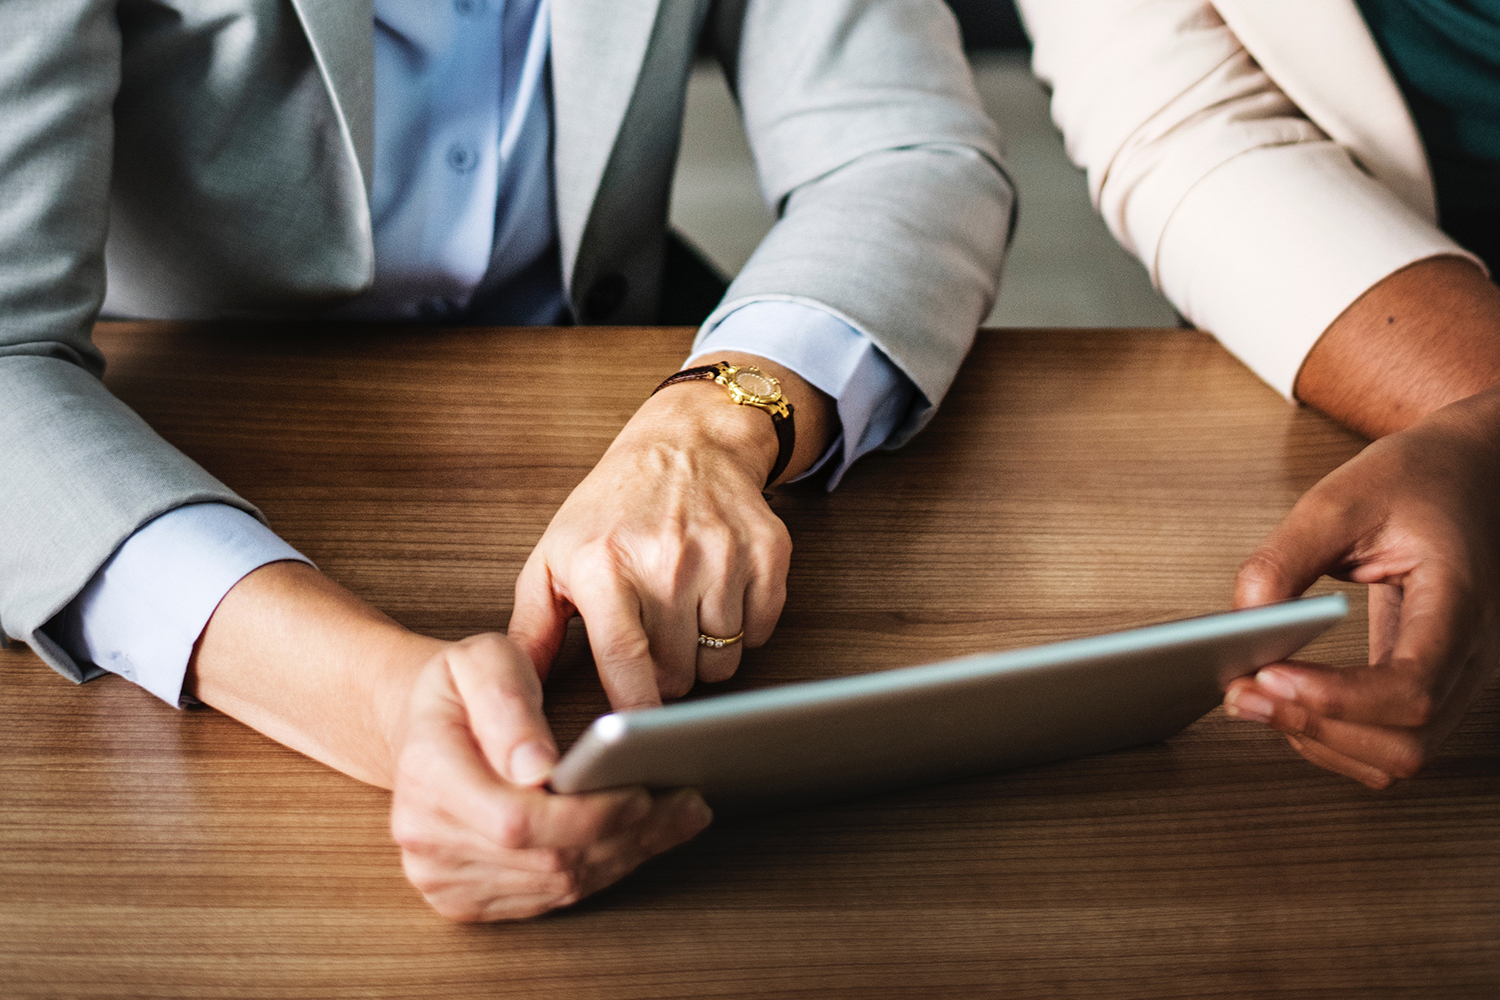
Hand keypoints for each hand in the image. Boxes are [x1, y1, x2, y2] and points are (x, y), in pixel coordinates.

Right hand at [389, 633, 711, 920]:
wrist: (423, 726)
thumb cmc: (460, 687)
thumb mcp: (481, 661)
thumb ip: (508, 704)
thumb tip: (537, 767)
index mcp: (427, 774)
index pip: (519, 820)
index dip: (588, 815)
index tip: (643, 793)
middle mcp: (424, 837)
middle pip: (546, 860)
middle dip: (626, 834)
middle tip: (688, 802)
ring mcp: (441, 875)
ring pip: (555, 884)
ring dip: (626, 855)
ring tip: (679, 816)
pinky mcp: (463, 898)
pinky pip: (547, 897)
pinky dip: (602, 869)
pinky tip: (641, 838)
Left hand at [509, 354, 830, 709]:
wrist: (686, 443)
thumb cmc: (612, 508)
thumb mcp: (554, 558)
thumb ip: (532, 629)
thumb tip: (515, 692)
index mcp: (605, 564)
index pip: (626, 661)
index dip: (633, 710)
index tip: (633, 736)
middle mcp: (667, 559)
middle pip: (679, 674)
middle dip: (666, 675)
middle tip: (654, 640)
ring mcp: (723, 555)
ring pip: (722, 660)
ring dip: (704, 654)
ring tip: (684, 614)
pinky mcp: (768, 553)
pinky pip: (760, 632)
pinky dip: (742, 629)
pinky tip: (718, 597)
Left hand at [1222, 385, 1499, 787]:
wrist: (1468, 473)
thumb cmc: (1416, 480)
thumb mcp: (1339, 500)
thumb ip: (1284, 559)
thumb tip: (1242, 620)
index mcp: (1460, 602)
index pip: (1414, 688)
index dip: (1336, 698)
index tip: (1268, 674)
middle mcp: (1474, 653)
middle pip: (1407, 741)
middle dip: (1315, 728)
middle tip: (1241, 693)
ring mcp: (1461, 676)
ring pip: (1400, 756)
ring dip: (1321, 742)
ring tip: (1255, 700)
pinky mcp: (1434, 683)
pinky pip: (1393, 741)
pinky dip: (1335, 739)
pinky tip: (1288, 705)